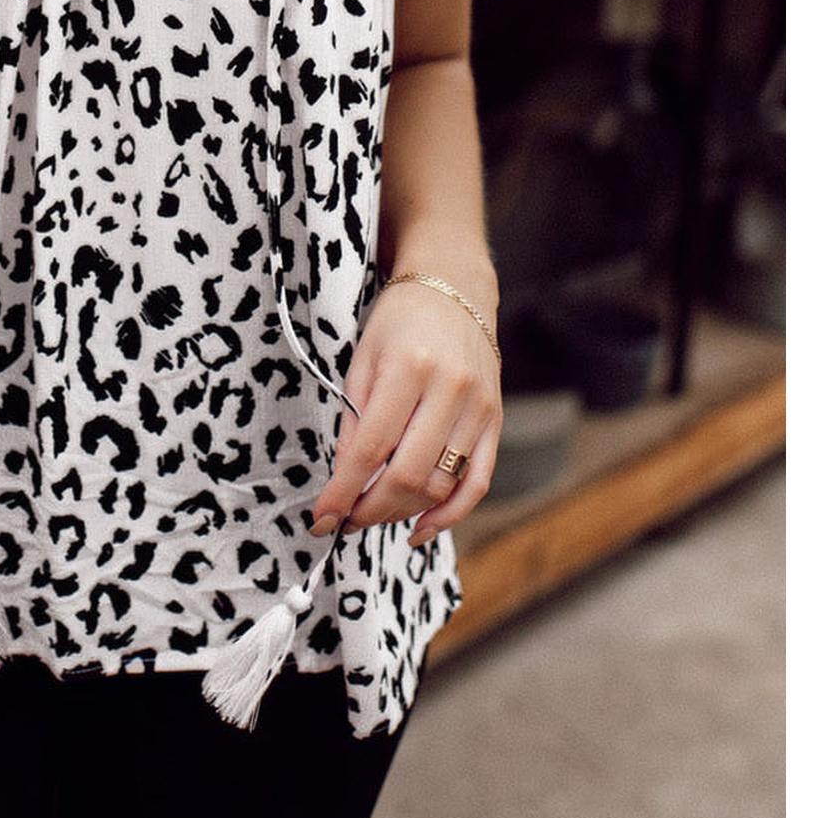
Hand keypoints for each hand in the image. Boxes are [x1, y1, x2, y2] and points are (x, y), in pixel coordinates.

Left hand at [307, 268, 501, 545]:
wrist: (454, 289)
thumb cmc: (399, 321)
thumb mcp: (363, 357)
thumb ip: (354, 417)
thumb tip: (344, 476)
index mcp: (408, 368)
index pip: (372, 448)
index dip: (344, 491)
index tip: (322, 518)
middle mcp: (449, 390)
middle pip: (408, 474)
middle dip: (370, 509)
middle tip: (346, 521)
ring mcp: (478, 407)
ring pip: (441, 484)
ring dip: (402, 512)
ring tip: (373, 516)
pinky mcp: (496, 421)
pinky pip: (477, 482)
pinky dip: (450, 514)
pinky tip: (421, 528)